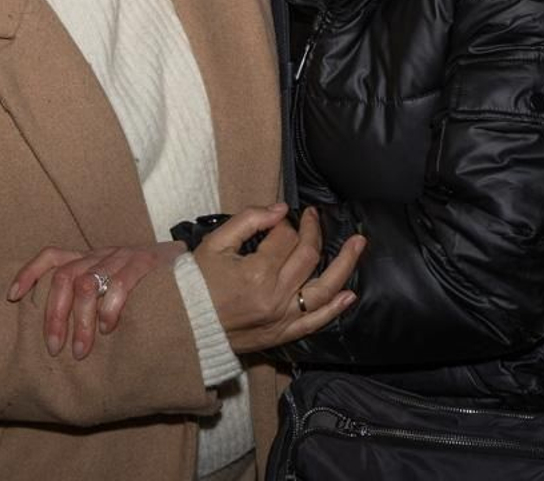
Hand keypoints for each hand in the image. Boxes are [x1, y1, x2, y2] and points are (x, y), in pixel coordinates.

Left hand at [8, 241, 185, 358]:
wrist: (197, 271)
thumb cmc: (149, 289)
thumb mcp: (116, 287)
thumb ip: (94, 299)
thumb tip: (62, 334)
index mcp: (91, 258)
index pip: (52, 256)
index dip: (29, 273)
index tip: (12, 296)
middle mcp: (102, 254)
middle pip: (64, 277)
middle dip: (55, 314)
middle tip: (55, 348)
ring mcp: (123, 257)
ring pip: (86, 283)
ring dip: (80, 320)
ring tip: (81, 350)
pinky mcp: (145, 264)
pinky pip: (119, 284)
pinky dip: (110, 308)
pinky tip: (109, 329)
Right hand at [193, 205, 362, 354]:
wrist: (184, 326)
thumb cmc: (196, 283)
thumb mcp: (214, 244)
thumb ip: (248, 221)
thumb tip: (280, 209)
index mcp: (257, 271)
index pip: (285, 238)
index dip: (283, 223)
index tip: (276, 219)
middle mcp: (275, 295)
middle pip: (308, 256)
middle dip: (313, 231)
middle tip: (313, 216)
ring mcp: (282, 317)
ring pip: (324, 289)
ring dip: (345, 264)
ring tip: (359, 244)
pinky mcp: (283, 334)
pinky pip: (316, 322)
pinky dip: (335, 308)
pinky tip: (349, 293)